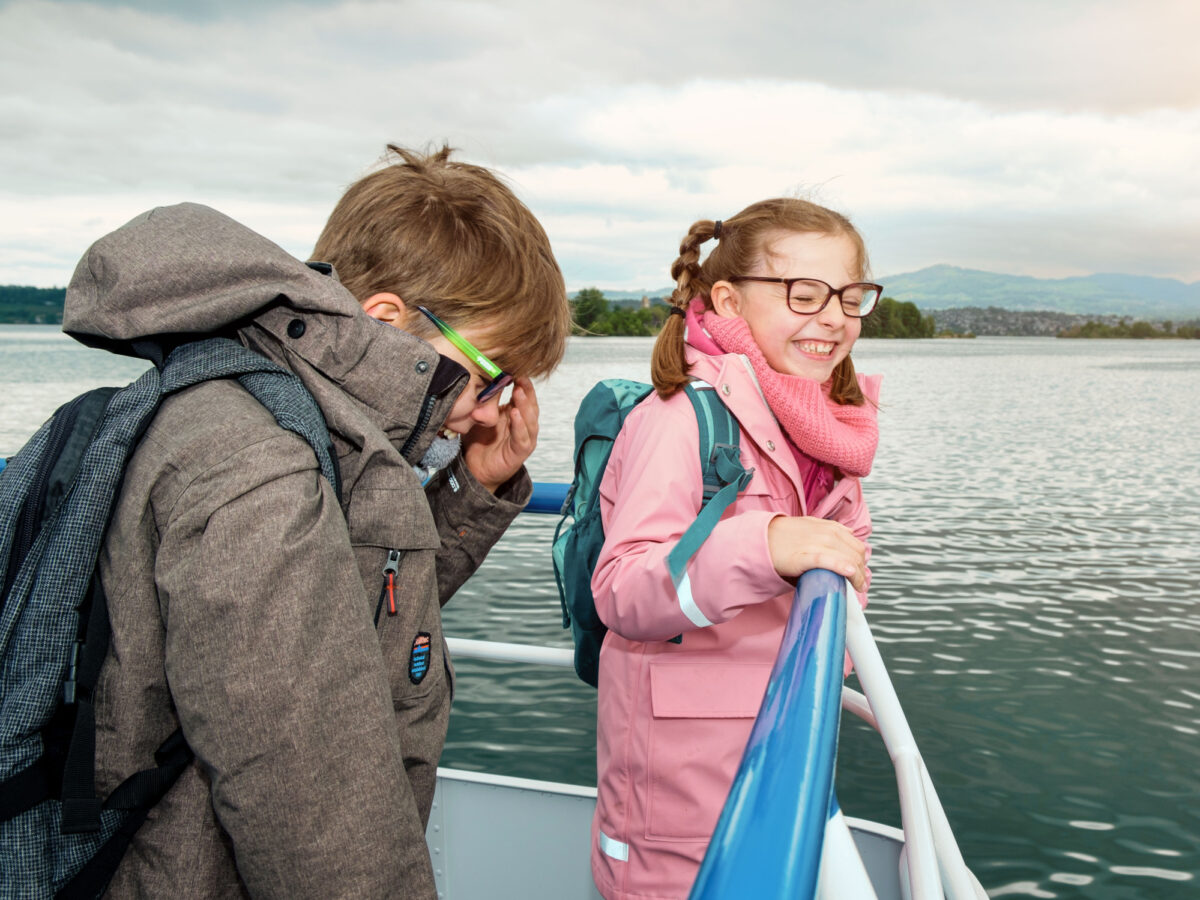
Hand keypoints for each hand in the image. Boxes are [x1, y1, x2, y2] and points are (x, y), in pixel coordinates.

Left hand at [462, 377, 538, 493]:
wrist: (475, 468)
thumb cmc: (479, 441)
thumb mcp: (481, 416)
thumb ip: (485, 401)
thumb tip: (483, 377)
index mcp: (516, 416)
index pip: (524, 397)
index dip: (523, 384)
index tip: (518, 370)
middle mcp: (523, 426)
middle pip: (530, 406)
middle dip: (527, 392)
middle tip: (521, 377)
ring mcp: (524, 439)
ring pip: (530, 421)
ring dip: (526, 406)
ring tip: (519, 392)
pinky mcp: (520, 453)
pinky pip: (523, 438)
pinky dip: (520, 426)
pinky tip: (515, 415)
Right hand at [766, 515, 867, 590]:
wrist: (763, 538)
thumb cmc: (786, 535)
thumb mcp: (812, 525)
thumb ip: (832, 528)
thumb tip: (850, 532)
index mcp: (831, 528)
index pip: (857, 546)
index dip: (861, 561)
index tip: (859, 573)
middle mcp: (828, 534)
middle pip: (856, 555)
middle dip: (862, 572)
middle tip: (859, 584)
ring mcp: (818, 544)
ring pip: (848, 560)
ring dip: (857, 576)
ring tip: (857, 587)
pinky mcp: (806, 556)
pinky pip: (829, 561)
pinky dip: (842, 566)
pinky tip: (849, 573)